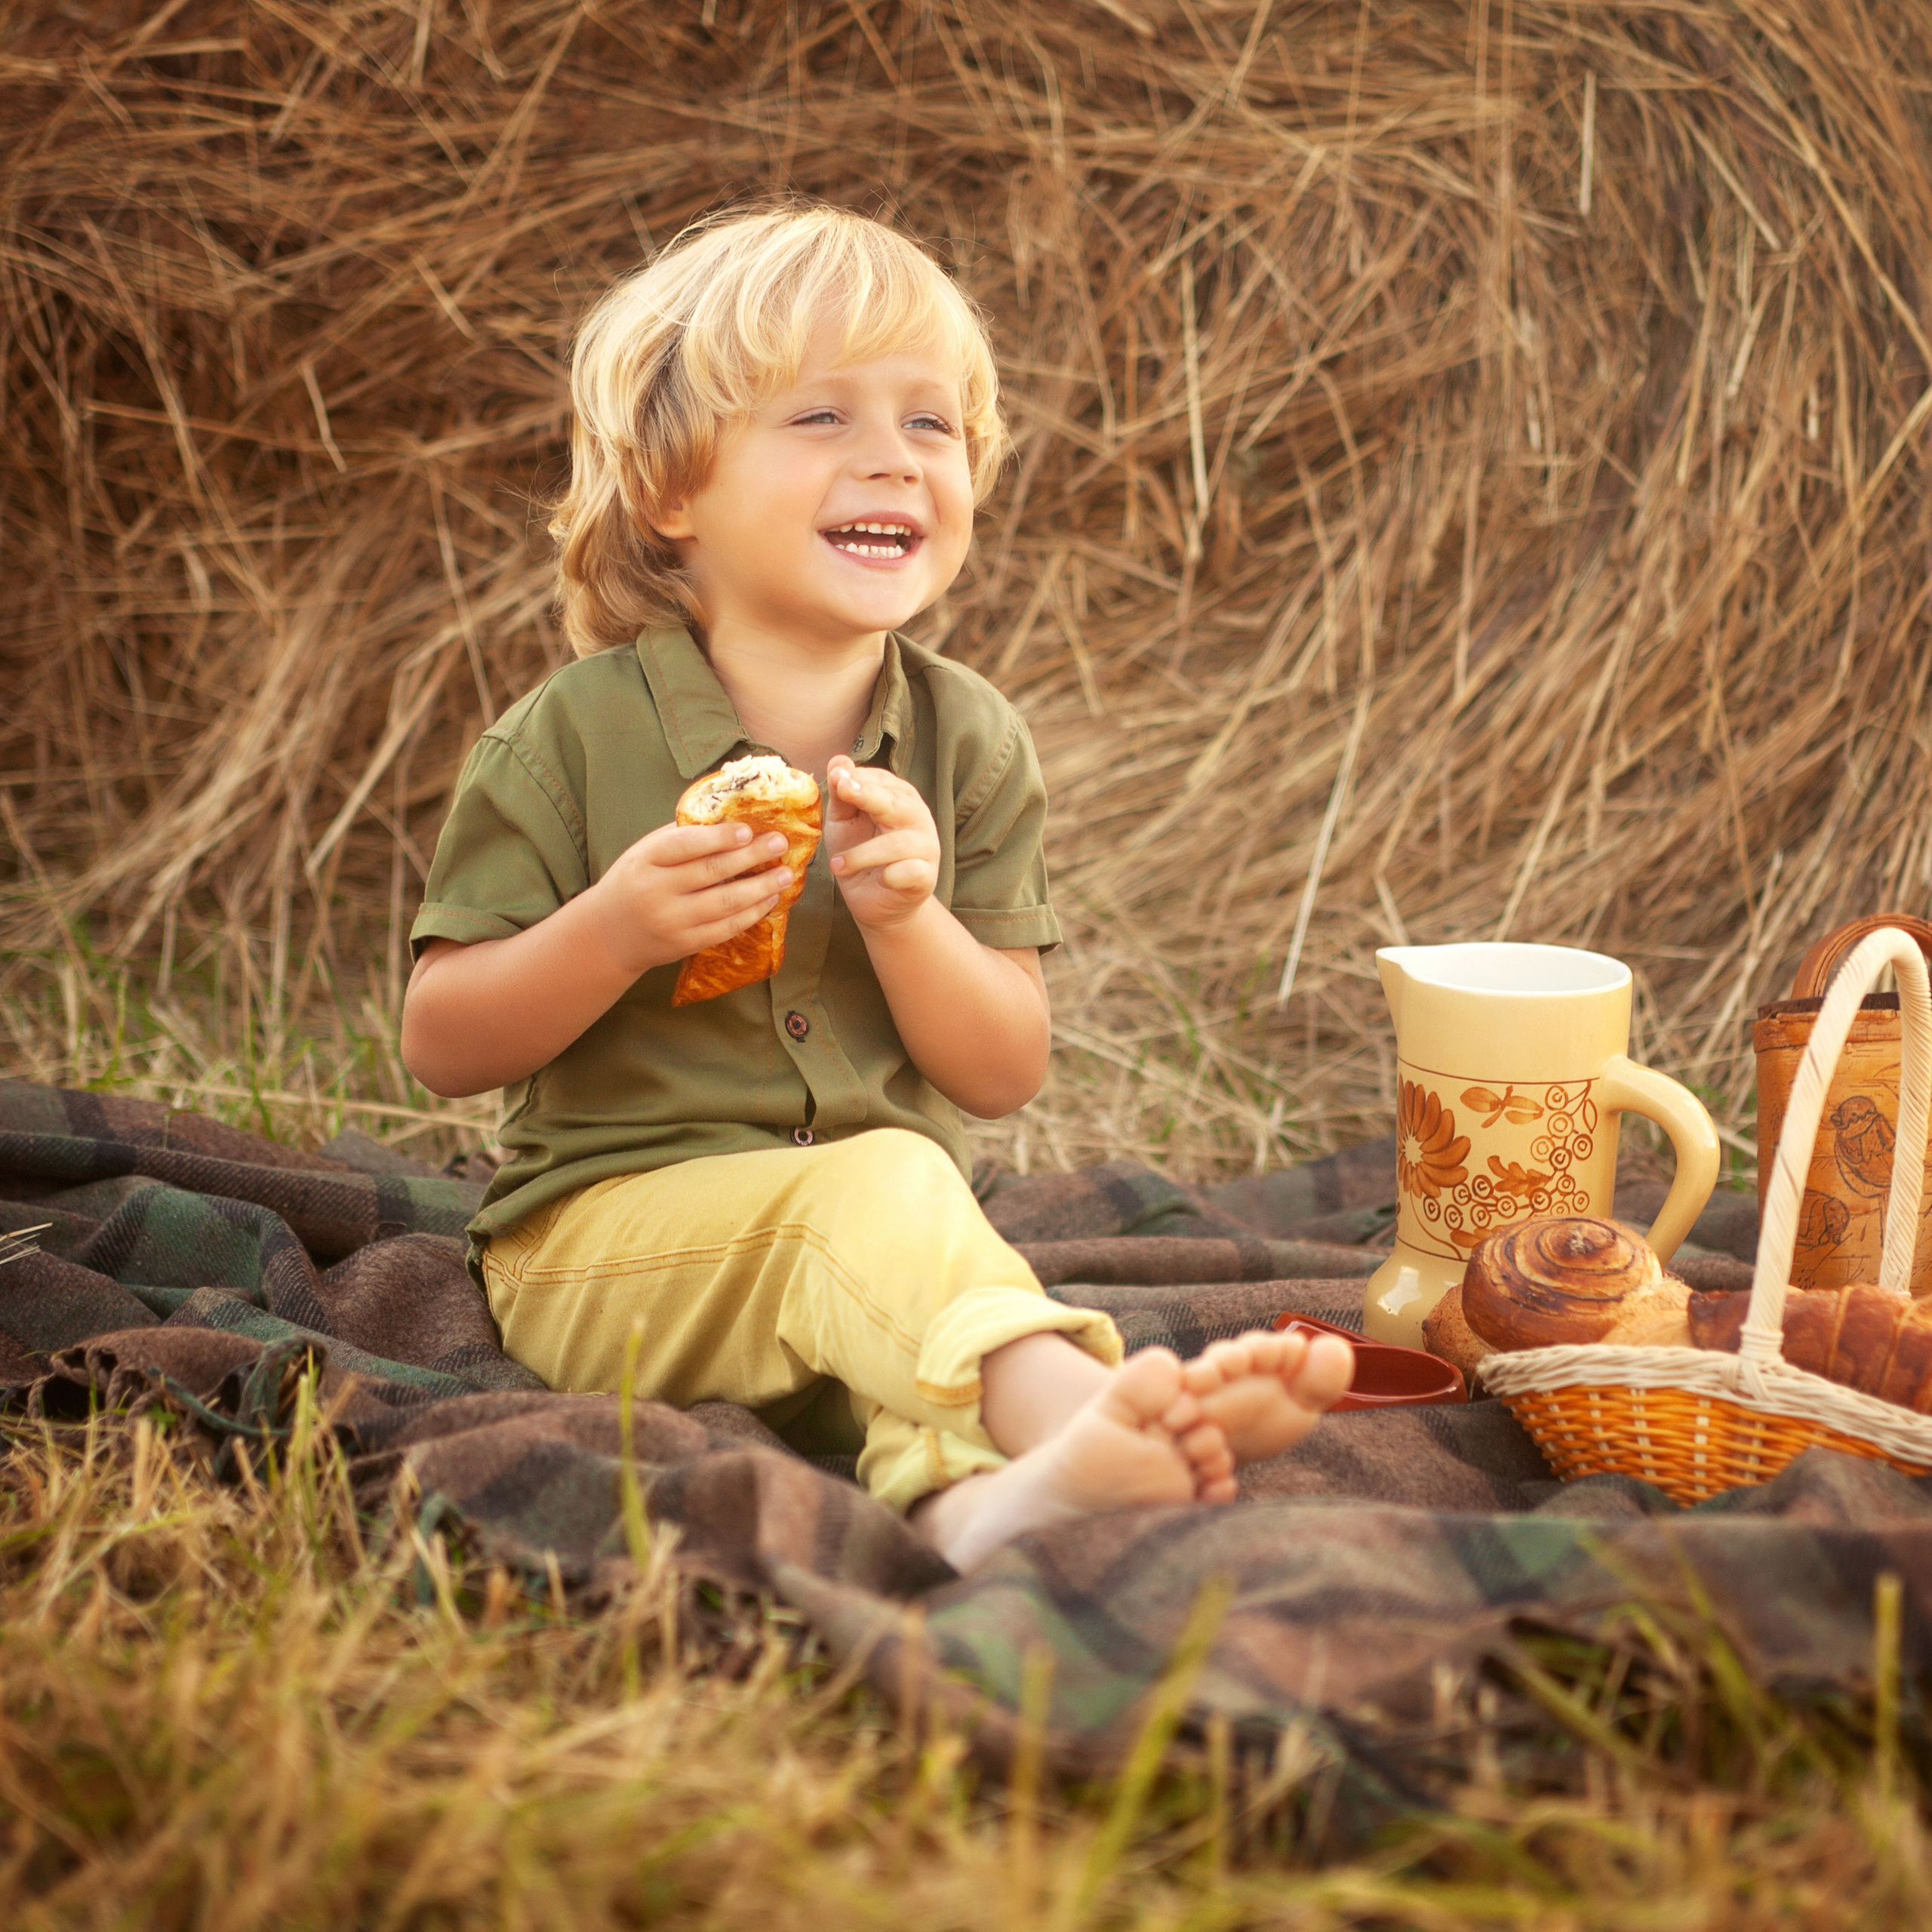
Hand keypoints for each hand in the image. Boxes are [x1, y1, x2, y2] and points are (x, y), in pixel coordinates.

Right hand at [587, 821, 795, 977]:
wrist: (609, 934)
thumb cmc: (635, 881)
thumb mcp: (644, 853)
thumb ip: (681, 837)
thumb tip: (731, 816)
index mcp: (645, 860)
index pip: (684, 845)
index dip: (718, 838)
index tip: (748, 830)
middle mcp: (656, 891)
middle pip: (711, 872)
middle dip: (751, 856)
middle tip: (780, 843)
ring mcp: (671, 921)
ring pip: (724, 903)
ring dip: (761, 888)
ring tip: (786, 874)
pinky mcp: (685, 944)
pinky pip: (725, 929)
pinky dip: (751, 914)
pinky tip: (769, 900)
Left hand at [826, 755, 939, 929]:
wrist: (875, 902)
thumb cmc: (860, 856)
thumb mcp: (844, 822)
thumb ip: (842, 794)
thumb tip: (838, 760)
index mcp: (899, 798)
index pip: (882, 782)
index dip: (859, 779)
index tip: (837, 777)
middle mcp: (917, 818)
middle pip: (896, 804)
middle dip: (868, 796)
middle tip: (843, 791)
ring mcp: (925, 847)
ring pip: (897, 843)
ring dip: (862, 854)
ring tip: (836, 865)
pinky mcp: (925, 877)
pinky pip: (910, 872)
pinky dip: (892, 875)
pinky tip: (880, 879)